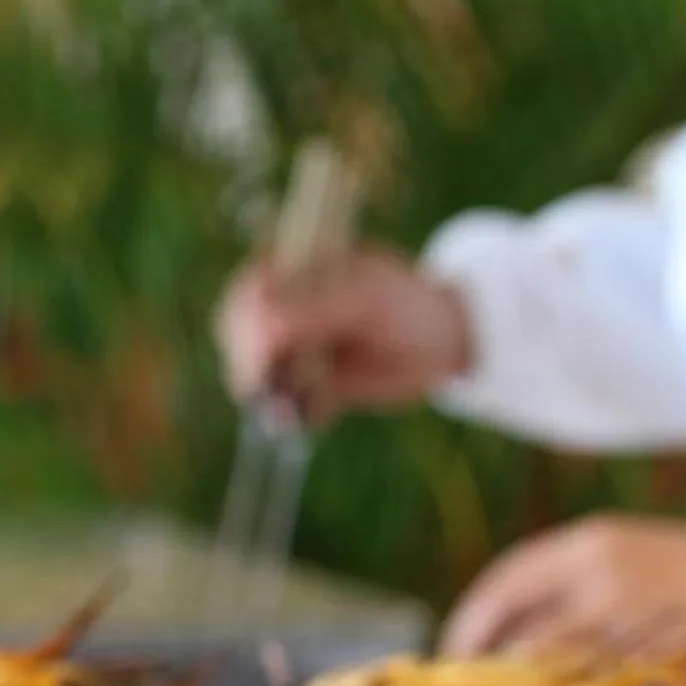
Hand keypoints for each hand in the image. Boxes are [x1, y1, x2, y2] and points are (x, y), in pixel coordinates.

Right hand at [215, 248, 472, 424]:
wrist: (445, 339)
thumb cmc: (406, 300)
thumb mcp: (363, 297)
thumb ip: (314, 311)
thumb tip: (264, 328)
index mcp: (291, 269)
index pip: (248, 294)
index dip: (246, 323)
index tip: (264, 350)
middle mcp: (283, 308)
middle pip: (240, 337)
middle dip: (251, 365)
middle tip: (270, 389)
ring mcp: (294, 348)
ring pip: (257, 376)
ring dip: (269, 397)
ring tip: (293, 413)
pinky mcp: (310, 387)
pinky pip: (288, 406)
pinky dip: (296, 415)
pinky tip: (322, 416)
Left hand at [441, 516, 685, 678]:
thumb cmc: (683, 566)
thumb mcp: (619, 551)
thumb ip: (561, 582)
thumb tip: (496, 635)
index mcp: (589, 544)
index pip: (505, 585)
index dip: (468, 625)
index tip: (449, 656)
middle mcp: (606, 582)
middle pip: (524, 641)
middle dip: (492, 677)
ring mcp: (638, 627)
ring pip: (560, 677)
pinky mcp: (665, 665)